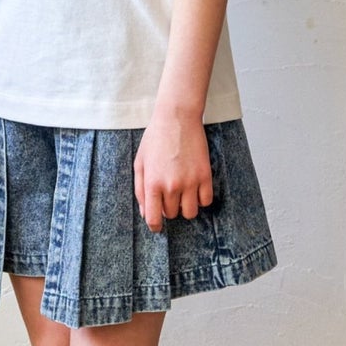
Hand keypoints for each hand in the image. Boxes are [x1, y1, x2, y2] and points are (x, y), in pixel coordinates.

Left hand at [134, 106, 213, 232]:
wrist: (177, 118)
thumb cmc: (155, 139)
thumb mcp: (140, 163)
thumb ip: (140, 190)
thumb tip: (145, 212)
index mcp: (152, 183)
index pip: (154, 218)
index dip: (154, 226)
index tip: (157, 226)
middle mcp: (171, 186)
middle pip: (172, 214)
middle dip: (168, 208)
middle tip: (167, 193)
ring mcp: (190, 182)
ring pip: (190, 213)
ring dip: (185, 207)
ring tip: (182, 194)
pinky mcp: (205, 176)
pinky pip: (206, 201)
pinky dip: (200, 199)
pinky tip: (194, 189)